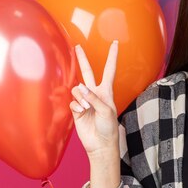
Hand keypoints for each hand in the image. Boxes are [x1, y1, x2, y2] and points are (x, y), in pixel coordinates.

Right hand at [69, 40, 119, 157]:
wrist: (100, 143)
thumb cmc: (108, 127)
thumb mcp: (106, 111)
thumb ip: (93, 98)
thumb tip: (81, 88)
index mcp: (106, 91)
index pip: (109, 70)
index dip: (112, 56)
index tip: (116, 43)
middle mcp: (95, 93)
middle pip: (87, 72)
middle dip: (82, 60)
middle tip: (77, 46)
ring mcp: (84, 101)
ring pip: (77, 89)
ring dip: (80, 97)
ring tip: (86, 108)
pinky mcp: (76, 109)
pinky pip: (72, 101)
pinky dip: (76, 106)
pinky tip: (82, 113)